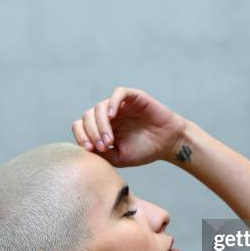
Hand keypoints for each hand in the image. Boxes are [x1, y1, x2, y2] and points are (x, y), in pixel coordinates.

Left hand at [71, 86, 187, 166]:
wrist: (168, 144)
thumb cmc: (144, 151)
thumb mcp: (118, 157)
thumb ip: (100, 153)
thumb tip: (83, 148)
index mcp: (102, 127)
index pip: (81, 126)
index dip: (81, 136)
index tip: (90, 150)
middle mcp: (108, 114)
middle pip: (87, 116)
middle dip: (91, 133)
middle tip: (103, 147)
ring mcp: (119, 105)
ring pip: (99, 106)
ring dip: (101, 125)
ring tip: (109, 140)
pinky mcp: (133, 97)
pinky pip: (118, 93)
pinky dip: (112, 102)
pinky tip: (112, 116)